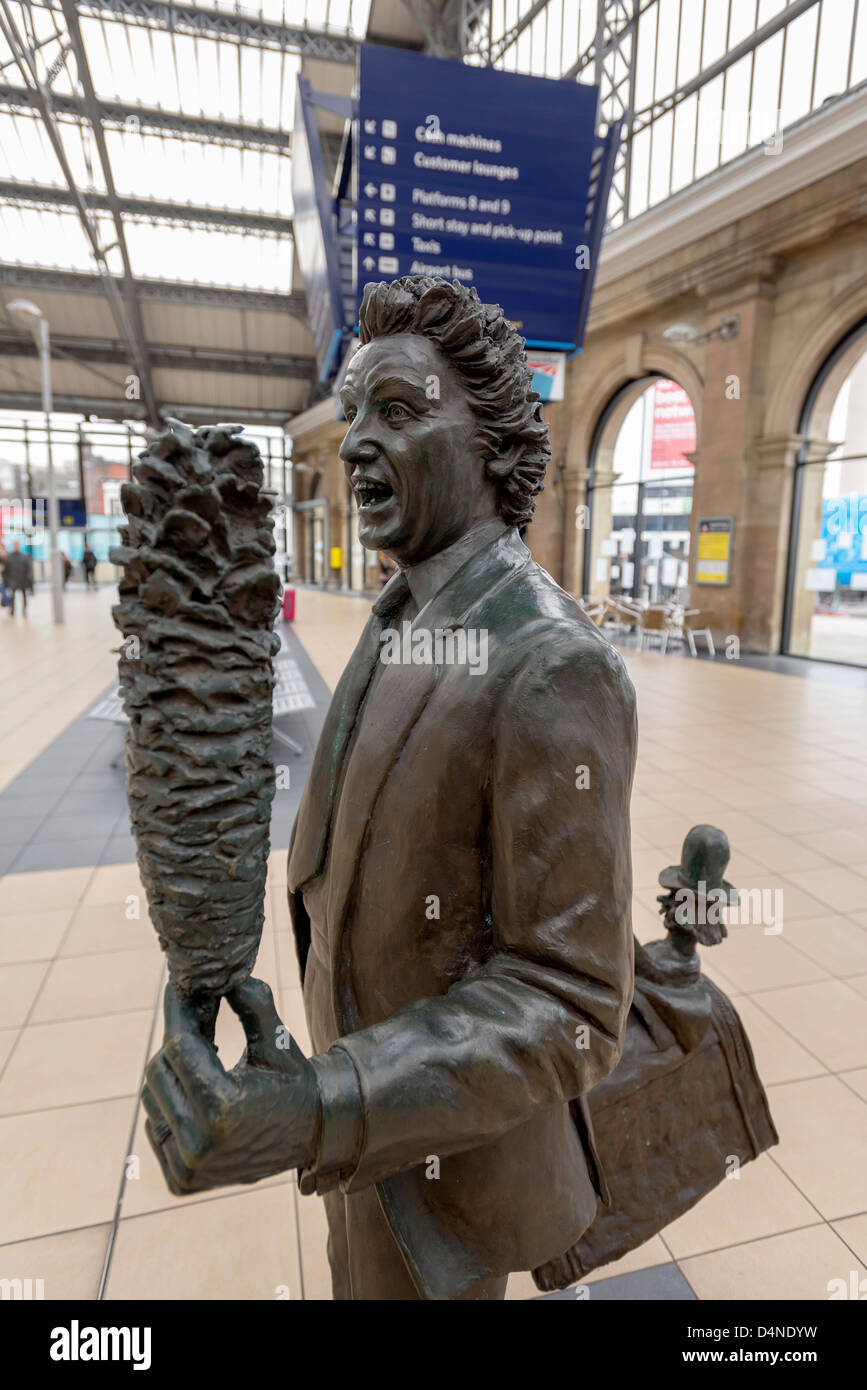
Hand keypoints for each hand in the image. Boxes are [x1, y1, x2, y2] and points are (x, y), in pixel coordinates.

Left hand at [142, 977, 319, 1195]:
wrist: (309, 1137)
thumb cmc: (293, 1084)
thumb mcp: (278, 1043)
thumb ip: (254, 1005)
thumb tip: (227, 979)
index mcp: (223, 1109)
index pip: (179, 1048)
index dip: (177, 1013)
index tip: (176, 989)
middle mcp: (199, 1144)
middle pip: (158, 1071)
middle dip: (176, 1043)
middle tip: (198, 1026)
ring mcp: (187, 1167)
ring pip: (152, 1098)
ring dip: (171, 1074)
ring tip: (203, 1064)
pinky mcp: (181, 1181)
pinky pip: (154, 1127)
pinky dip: (170, 1106)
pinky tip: (198, 1096)